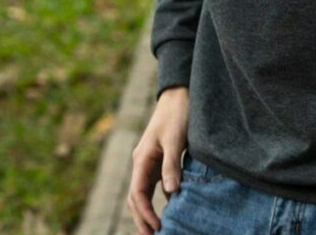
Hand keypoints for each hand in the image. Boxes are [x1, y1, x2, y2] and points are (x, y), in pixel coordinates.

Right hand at [127, 86, 189, 233]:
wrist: (180, 93)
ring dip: (148, 211)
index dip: (144, 213)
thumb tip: (171, 193)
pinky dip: (159, 198)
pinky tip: (169, 208)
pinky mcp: (160, 159)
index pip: (137, 193)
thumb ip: (172, 165)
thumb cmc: (177, 114)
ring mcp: (150, 161)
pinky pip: (156, 184)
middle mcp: (142, 162)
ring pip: (144, 192)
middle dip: (141, 218)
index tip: (156, 227)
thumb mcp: (176, 139)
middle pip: (136, 197)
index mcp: (142, 158)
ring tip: (158, 229)